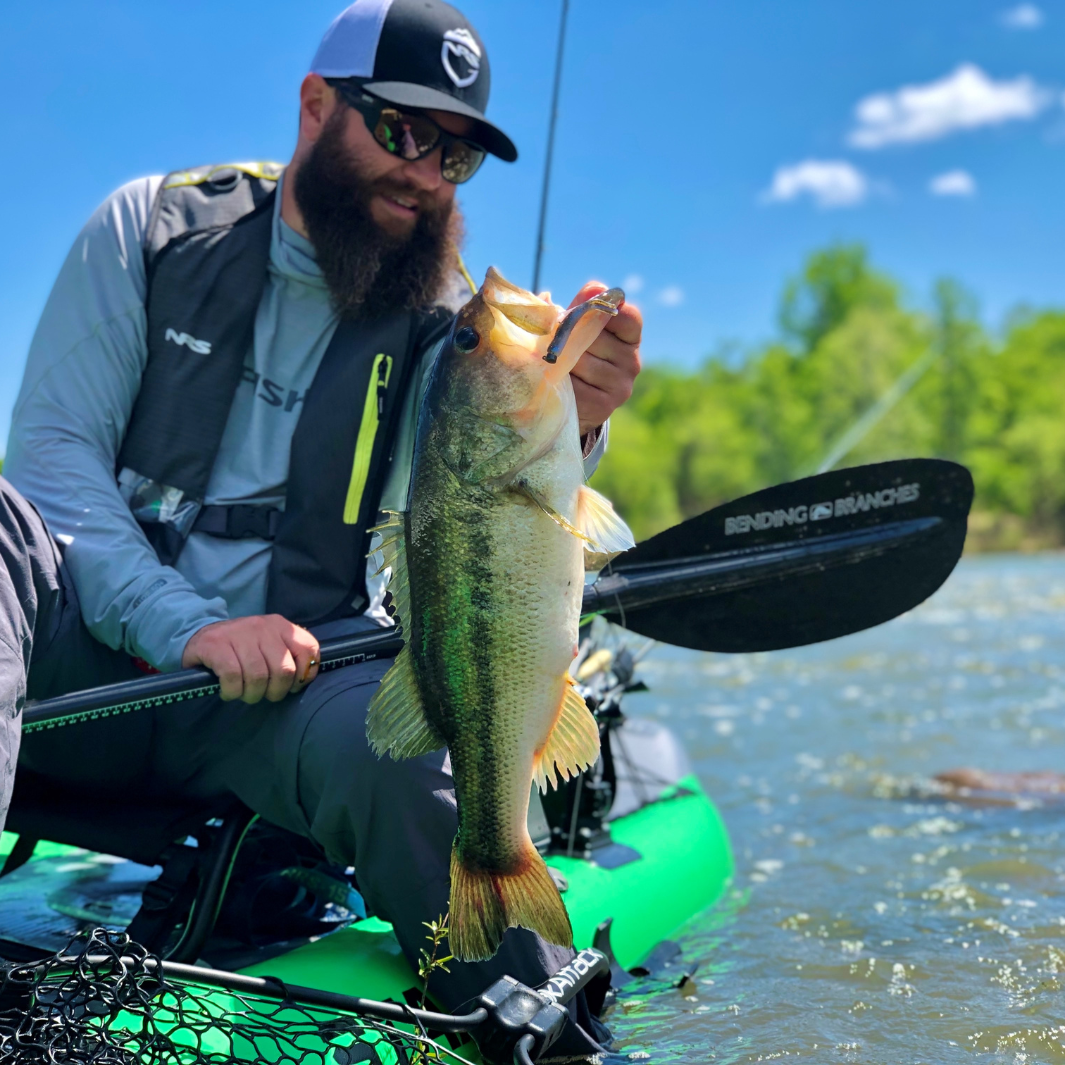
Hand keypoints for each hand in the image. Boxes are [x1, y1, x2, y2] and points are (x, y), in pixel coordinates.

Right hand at [182, 615, 319, 703]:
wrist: (200, 636)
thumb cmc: (241, 648)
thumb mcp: (269, 645)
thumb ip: (289, 656)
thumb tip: (304, 679)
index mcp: (281, 626)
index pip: (309, 649)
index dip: (304, 675)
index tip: (292, 686)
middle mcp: (263, 627)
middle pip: (284, 670)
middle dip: (275, 692)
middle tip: (264, 694)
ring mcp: (239, 634)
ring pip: (258, 676)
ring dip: (251, 694)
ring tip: (244, 693)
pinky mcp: (216, 645)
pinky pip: (233, 676)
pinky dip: (232, 692)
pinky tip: (229, 691)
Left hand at [567, 281, 641, 435]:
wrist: (569, 405)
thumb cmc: (571, 355)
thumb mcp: (577, 328)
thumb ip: (584, 307)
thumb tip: (595, 288)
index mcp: (630, 338)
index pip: (629, 316)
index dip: (604, 308)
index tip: (585, 309)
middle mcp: (632, 362)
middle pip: (594, 335)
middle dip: (569, 334)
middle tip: (556, 341)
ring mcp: (620, 386)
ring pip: (581, 360)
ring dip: (560, 359)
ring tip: (553, 364)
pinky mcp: (603, 407)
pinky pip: (574, 384)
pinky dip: (559, 381)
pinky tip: (557, 383)